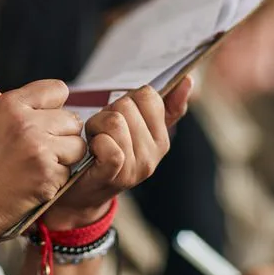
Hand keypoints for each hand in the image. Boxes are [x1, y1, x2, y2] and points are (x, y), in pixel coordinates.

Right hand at [0, 80, 85, 263]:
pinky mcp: (48, 175)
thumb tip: (62, 106)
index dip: (56, 107)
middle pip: (72, 120)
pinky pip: (70, 172)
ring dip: (64, 159)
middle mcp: (26, 122)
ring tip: (35, 167)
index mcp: (10, 104)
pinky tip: (33, 183)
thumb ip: (26, 111)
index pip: (58, 89)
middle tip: (39, 151)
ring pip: (77, 147)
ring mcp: (39, 149)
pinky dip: (56, 180)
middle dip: (63, 136)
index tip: (46, 121)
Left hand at [46, 76, 193, 228]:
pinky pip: (108, 145)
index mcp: (161, 139)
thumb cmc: (107, 153)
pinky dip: (94, 142)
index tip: (118, 117)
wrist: (84, 193)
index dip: (126, 100)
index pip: (149, 96)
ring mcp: (137, 166)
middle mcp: (154, 154)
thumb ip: (165, 108)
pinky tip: (92, 151)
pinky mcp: (116, 175)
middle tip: (102, 132)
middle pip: (127, 106)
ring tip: (95, 140)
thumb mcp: (136, 131)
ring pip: (116, 122)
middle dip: (107, 112)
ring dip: (96, 126)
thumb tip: (189, 80)